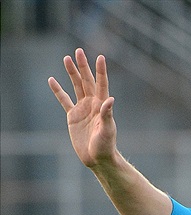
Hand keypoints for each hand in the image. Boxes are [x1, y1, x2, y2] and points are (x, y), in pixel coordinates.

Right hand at [48, 49, 115, 168]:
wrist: (97, 159)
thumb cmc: (106, 146)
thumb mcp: (107, 130)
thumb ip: (107, 114)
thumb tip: (110, 99)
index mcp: (102, 106)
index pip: (101, 85)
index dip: (101, 71)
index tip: (100, 57)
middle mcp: (92, 104)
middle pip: (87, 81)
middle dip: (83, 67)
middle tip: (78, 51)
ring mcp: (82, 109)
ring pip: (76, 87)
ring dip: (72, 73)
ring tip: (67, 59)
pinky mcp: (73, 117)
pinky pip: (64, 100)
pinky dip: (58, 91)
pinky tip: (52, 80)